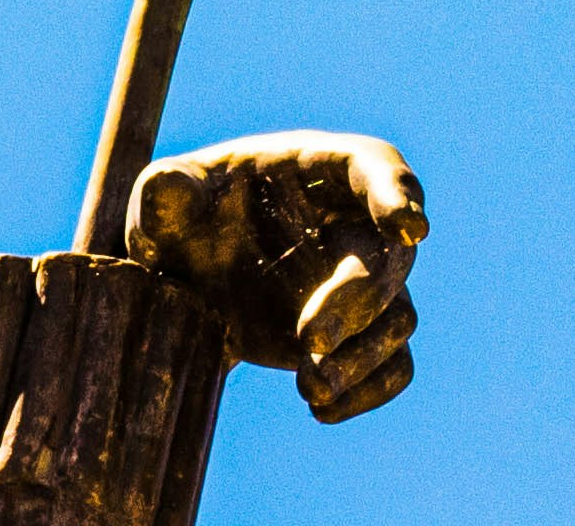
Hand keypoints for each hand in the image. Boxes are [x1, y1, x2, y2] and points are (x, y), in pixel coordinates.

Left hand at [127, 130, 427, 422]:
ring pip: (398, 317)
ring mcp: (362, 281)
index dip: (398, 193)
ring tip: (307, 388)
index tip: (409, 227)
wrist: (187, 282)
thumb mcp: (165, 199)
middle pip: (389, 256)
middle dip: (358, 301)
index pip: (375, 165)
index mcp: (319, 168)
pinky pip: (394, 365)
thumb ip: (166, 191)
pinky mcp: (360, 334)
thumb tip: (167, 187)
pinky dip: (368, 391)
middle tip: (309, 343)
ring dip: (361, 358)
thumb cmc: (185, 218)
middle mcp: (354, 222)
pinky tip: (322, 408)